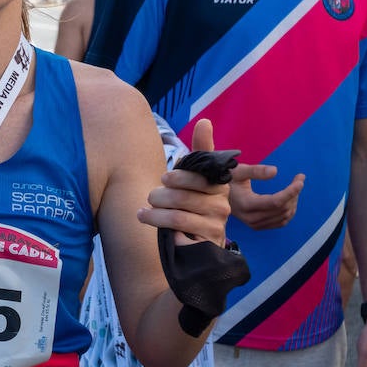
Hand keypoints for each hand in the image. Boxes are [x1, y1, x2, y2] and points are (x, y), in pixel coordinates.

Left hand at [137, 119, 231, 244]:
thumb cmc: (190, 207)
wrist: (194, 245)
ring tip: (145, 210)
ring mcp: (216, 223)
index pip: (198, 171)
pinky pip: (177, 225)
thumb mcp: (192, 179)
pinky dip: (157, 221)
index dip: (178, 175)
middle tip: (152, 196)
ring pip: (177, 210)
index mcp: (219, 184)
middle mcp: (222, 203)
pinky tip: (146, 218)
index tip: (164, 179)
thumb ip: (200, 151)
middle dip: (160, 194)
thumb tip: (204, 121)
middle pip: (182, 192)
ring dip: (155, 209)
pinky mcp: (207, 240)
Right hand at [229, 163, 303, 228]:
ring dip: (293, 202)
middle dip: (294, 194)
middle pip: (282, 209)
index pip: (276, 201)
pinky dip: (289, 211)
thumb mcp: (239, 171)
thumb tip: (275, 171)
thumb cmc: (228, 179)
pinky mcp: (258, 226)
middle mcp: (251, 218)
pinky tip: (289, 200)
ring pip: (284, 217)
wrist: (217, 194)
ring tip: (293, 188)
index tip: (300, 179)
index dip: (291, 191)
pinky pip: (280, 222)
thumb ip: (256, 171)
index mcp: (246, 204)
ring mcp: (255, 224)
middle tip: (297, 179)